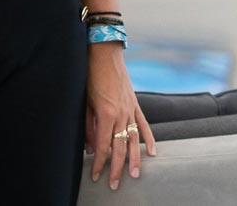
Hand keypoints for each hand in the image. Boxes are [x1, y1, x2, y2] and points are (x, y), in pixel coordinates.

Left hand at [86, 44, 155, 190]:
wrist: (105, 53)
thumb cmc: (90, 75)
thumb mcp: (85, 100)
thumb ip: (88, 125)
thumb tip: (90, 146)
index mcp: (106, 114)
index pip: (102, 145)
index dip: (99, 162)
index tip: (96, 175)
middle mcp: (121, 114)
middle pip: (120, 147)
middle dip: (116, 168)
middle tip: (114, 184)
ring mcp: (131, 109)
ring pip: (134, 140)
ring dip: (134, 159)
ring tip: (135, 175)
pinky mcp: (135, 103)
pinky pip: (144, 124)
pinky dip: (148, 139)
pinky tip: (151, 152)